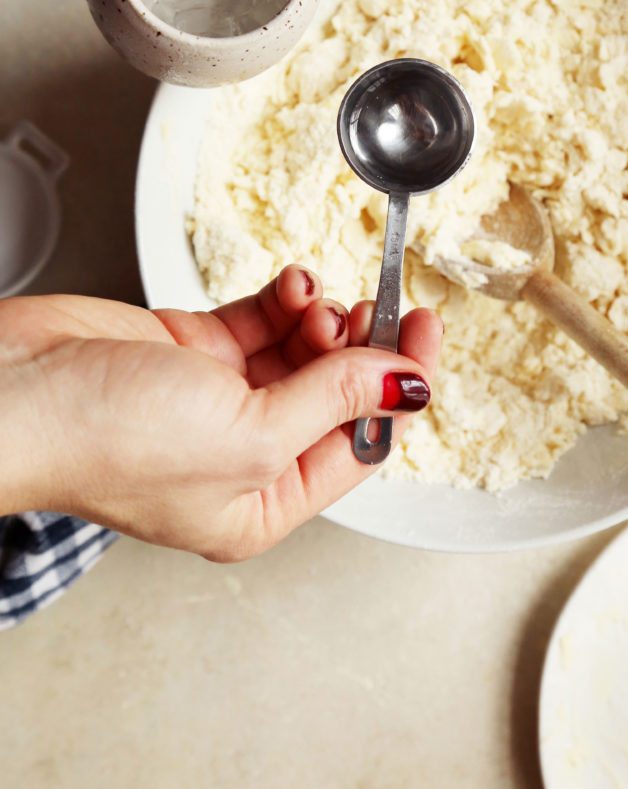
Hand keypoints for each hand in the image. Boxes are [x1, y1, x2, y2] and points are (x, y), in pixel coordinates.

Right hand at [0, 266, 441, 559]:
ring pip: (301, 351)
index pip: (358, 444)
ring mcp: (217, 400)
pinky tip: (291, 284)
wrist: (16, 391)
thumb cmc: (108, 441)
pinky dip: (283, 299)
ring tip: (315, 300)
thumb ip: (333, 400)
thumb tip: (405, 385)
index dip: (400, 389)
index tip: (426, 334)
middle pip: (334, 393)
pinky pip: (260, 320)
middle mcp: (243, 456)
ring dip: (320, 318)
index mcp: (260, 504)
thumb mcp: (249, 433)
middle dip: (360, 348)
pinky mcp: (192, 351)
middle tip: (378, 306)